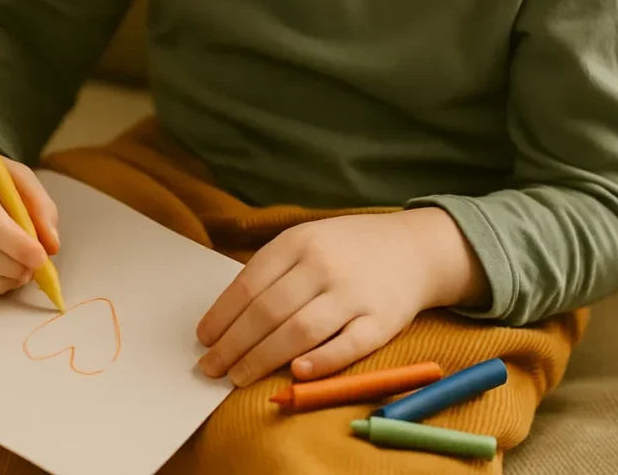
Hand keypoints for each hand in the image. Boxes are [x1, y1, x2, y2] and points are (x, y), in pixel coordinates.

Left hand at [195, 208, 487, 386]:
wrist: (413, 247)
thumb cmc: (346, 249)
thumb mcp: (306, 241)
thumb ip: (271, 272)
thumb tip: (225, 317)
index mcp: (299, 241)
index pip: (249, 284)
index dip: (222, 316)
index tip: (203, 339)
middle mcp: (324, 265)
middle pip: (268, 311)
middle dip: (233, 344)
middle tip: (211, 367)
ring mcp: (354, 293)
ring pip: (300, 331)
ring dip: (263, 358)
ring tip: (238, 376)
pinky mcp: (382, 321)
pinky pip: (347, 346)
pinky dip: (320, 362)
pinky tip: (295, 373)